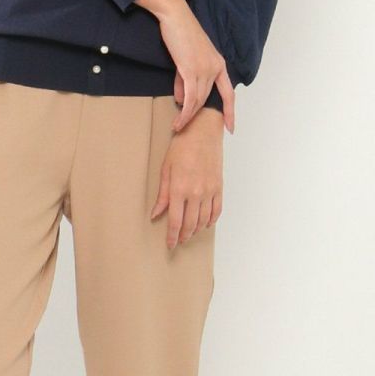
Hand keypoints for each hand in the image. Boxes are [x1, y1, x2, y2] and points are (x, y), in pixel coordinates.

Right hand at [145, 0, 234, 133]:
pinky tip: (179, 120)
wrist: (175, 16)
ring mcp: (204, 69)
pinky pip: (190, 98)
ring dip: (187, 116)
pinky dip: (185, 112)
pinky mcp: (191, 70)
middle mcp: (215, 68)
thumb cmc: (180, 33)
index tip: (231, 127)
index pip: (229, 93)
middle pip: (206, 99)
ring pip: (197, 100)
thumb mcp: (186, 58)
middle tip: (183, 125)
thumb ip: (185, 80)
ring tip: (178, 125)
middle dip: (195, 115)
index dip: (230, 111)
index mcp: (219, 64)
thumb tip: (181, 99)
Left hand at [149, 108, 223, 247]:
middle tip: (178, 241)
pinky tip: (205, 223)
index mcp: (179, 188)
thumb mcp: (165, 169)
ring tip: (189, 233)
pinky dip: (211, 220)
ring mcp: (209, 191)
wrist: (202, 132)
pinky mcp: (219, 187)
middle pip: (190, 224)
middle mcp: (195, 193)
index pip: (175, 221)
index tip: (170, 244)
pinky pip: (217, 210)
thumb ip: (162, 194)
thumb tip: (156, 213)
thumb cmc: (182, 147)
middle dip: (183, 236)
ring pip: (204, 220)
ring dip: (196, 230)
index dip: (172, 236)